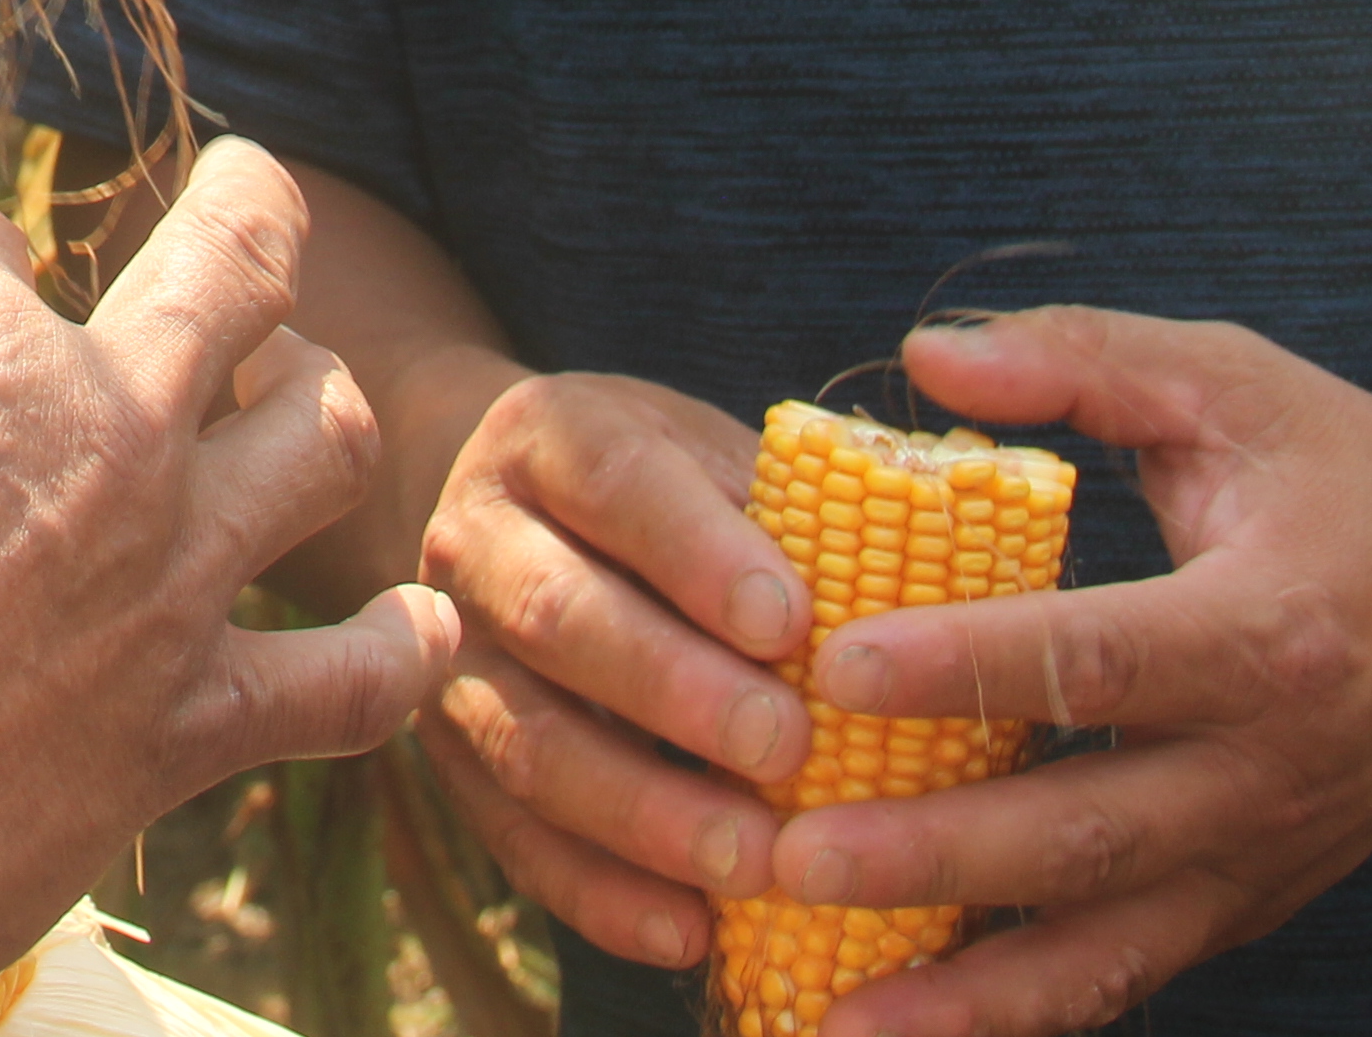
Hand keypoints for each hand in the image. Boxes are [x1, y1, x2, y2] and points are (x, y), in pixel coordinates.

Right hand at [0, 144, 458, 986]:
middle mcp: (104, 428)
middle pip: (228, 272)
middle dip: (245, 207)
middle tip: (251, 180)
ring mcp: (167, 578)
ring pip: (318, 442)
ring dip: (319, 391)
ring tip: (307, 377)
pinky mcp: (191, 723)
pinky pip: (350, 684)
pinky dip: (399, 649)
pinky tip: (425, 622)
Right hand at [403, 367, 823, 969]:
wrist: (509, 513)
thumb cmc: (661, 495)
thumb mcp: (710, 456)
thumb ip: (789, 509)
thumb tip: (920, 579)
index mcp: (553, 438)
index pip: (616, 481)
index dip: (698, 553)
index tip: (791, 624)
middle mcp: (478, 537)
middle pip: (558, 613)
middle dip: (674, 688)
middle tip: (786, 748)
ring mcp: (451, 654)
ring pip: (527, 738)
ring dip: (642, 810)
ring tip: (753, 860)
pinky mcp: (451, 757)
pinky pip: (514, 837)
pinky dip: (601, 894)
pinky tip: (690, 932)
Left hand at [760, 311, 1371, 1035]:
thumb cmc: (1356, 479)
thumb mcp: (1234, 382)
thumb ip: (1081, 359)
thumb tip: (926, 360)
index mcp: (1272, 630)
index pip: (1102, 661)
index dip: (967, 665)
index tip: (836, 667)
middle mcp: (1272, 769)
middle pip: (1087, 833)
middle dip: (932, 856)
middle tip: (789, 855)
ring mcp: (1262, 856)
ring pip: (1104, 944)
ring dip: (967, 991)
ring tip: (835, 1015)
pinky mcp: (1245, 904)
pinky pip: (1125, 971)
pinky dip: (1021, 1012)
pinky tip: (905, 1027)